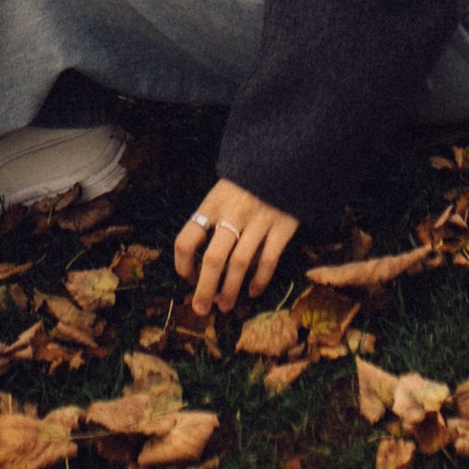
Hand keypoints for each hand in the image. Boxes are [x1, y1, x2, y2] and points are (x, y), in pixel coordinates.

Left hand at [173, 177, 298, 317]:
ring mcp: (259, 220)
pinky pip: (268, 259)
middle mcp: (233, 214)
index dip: (183, 264)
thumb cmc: (248, 181)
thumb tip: (198, 259)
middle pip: (214, 258)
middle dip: (205, 288)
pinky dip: (260, 279)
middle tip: (201, 309)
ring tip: (225, 306)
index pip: (186, 239)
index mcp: (212, 204)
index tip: (187, 278)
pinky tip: (253, 292)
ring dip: (230, 289)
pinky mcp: (282, 226)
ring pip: (240, 264)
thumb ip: (211, 219)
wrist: (286, 159)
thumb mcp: (222, 191)